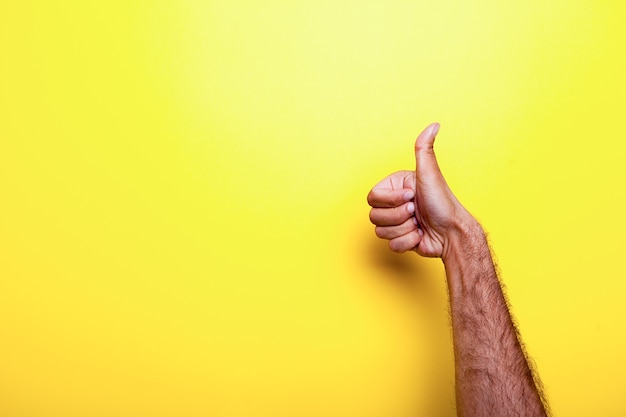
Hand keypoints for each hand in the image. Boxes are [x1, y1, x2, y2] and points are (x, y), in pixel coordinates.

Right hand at [367, 123, 475, 257]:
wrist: (453, 234)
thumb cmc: (443, 204)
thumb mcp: (430, 174)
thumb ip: (424, 149)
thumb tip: (434, 125)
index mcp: (396, 187)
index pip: (373, 197)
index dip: (391, 200)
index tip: (411, 197)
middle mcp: (394, 204)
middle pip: (374, 216)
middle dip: (399, 216)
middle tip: (416, 211)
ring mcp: (396, 222)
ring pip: (380, 231)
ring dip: (404, 230)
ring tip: (420, 224)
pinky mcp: (400, 239)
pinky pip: (390, 245)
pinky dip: (408, 242)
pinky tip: (420, 235)